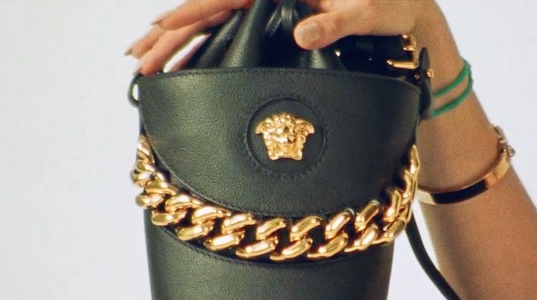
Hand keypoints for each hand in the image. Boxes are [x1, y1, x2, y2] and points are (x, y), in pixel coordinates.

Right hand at [126, 0, 435, 75]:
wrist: (402, 6)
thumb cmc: (389, 5)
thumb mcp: (367, 12)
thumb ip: (335, 22)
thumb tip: (301, 32)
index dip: (188, 13)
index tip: (158, 30)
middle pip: (206, 8)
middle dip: (168, 32)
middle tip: (133, 58)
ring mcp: (266, 3)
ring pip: (209, 19)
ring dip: (176, 39)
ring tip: (142, 57)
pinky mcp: (270, 15)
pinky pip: (225, 28)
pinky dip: (199, 42)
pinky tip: (181, 56)